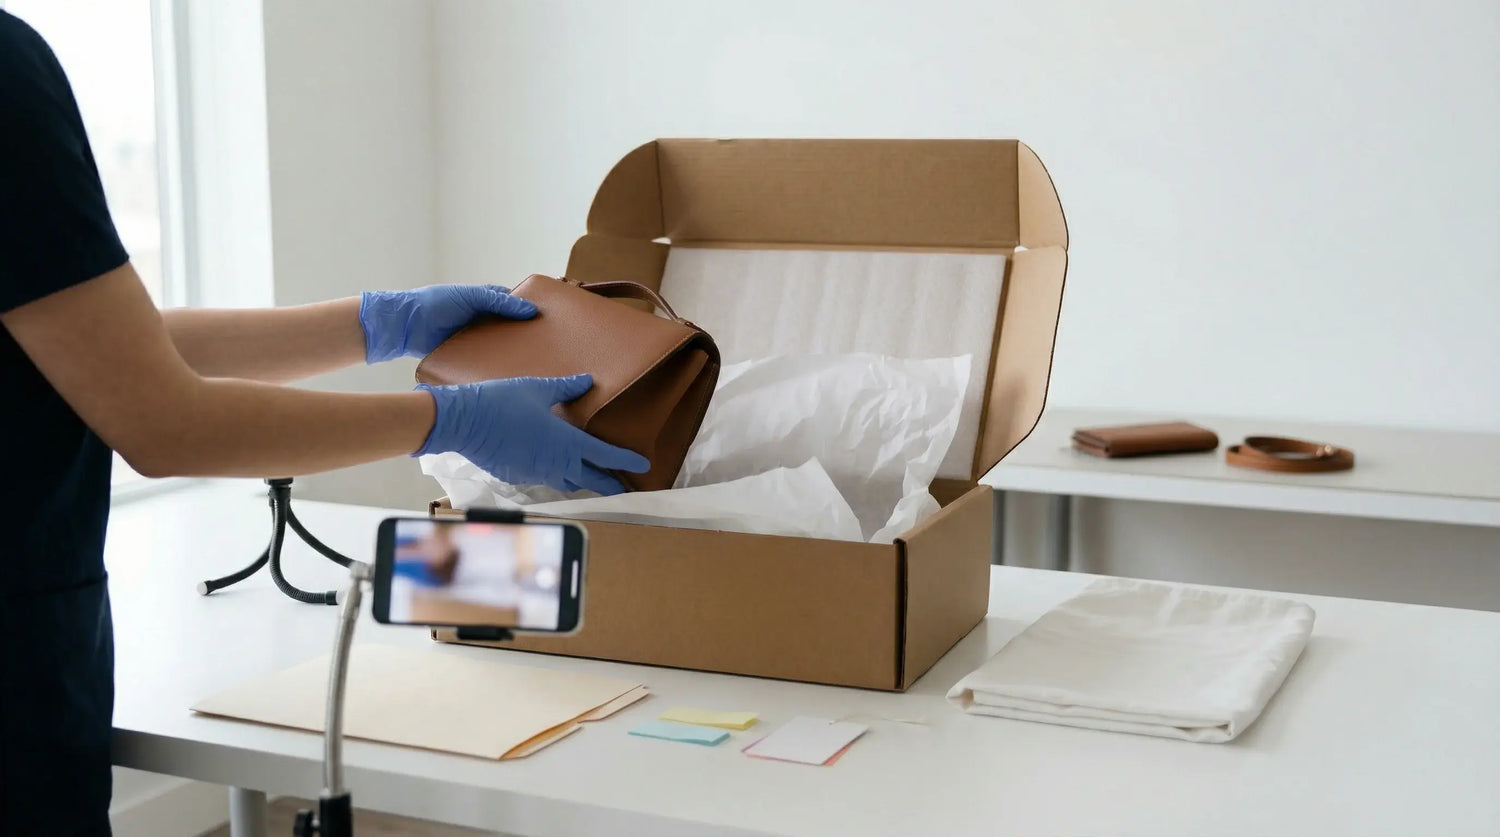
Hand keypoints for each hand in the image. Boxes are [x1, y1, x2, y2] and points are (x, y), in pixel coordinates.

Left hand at [359, 284, 535, 363]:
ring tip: (532, 364)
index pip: (513, 305)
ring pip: (497, 346)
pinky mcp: (464, 355)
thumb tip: (531, 311)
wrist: (406, 326)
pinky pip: (482, 360)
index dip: (529, 312)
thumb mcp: (471, 297)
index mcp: (484, 301)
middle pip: (508, 328)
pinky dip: (493, 365)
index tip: (549, 322)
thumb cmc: (436, 303)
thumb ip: (499, 302)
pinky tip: (508, 373)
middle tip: (546, 347)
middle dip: (523, 336)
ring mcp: (472, 338)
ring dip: (509, 353)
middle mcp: (480, 320)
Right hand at [414, 374, 649, 494]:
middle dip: (610, 484)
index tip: (644, 465)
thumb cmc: (500, 401)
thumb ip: (566, 388)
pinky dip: (553, 475)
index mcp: (566, 442)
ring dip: (581, 480)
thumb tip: (588, 381)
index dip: (627, 461)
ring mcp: (535, 474)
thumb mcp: (538, 388)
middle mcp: (554, 464)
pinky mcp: (516, 476)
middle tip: (625, 487)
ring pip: (566, 482)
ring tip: (591, 477)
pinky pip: (542, 479)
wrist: (462, 422)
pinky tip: (552, 467)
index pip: (605, 456)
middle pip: (590, 479)